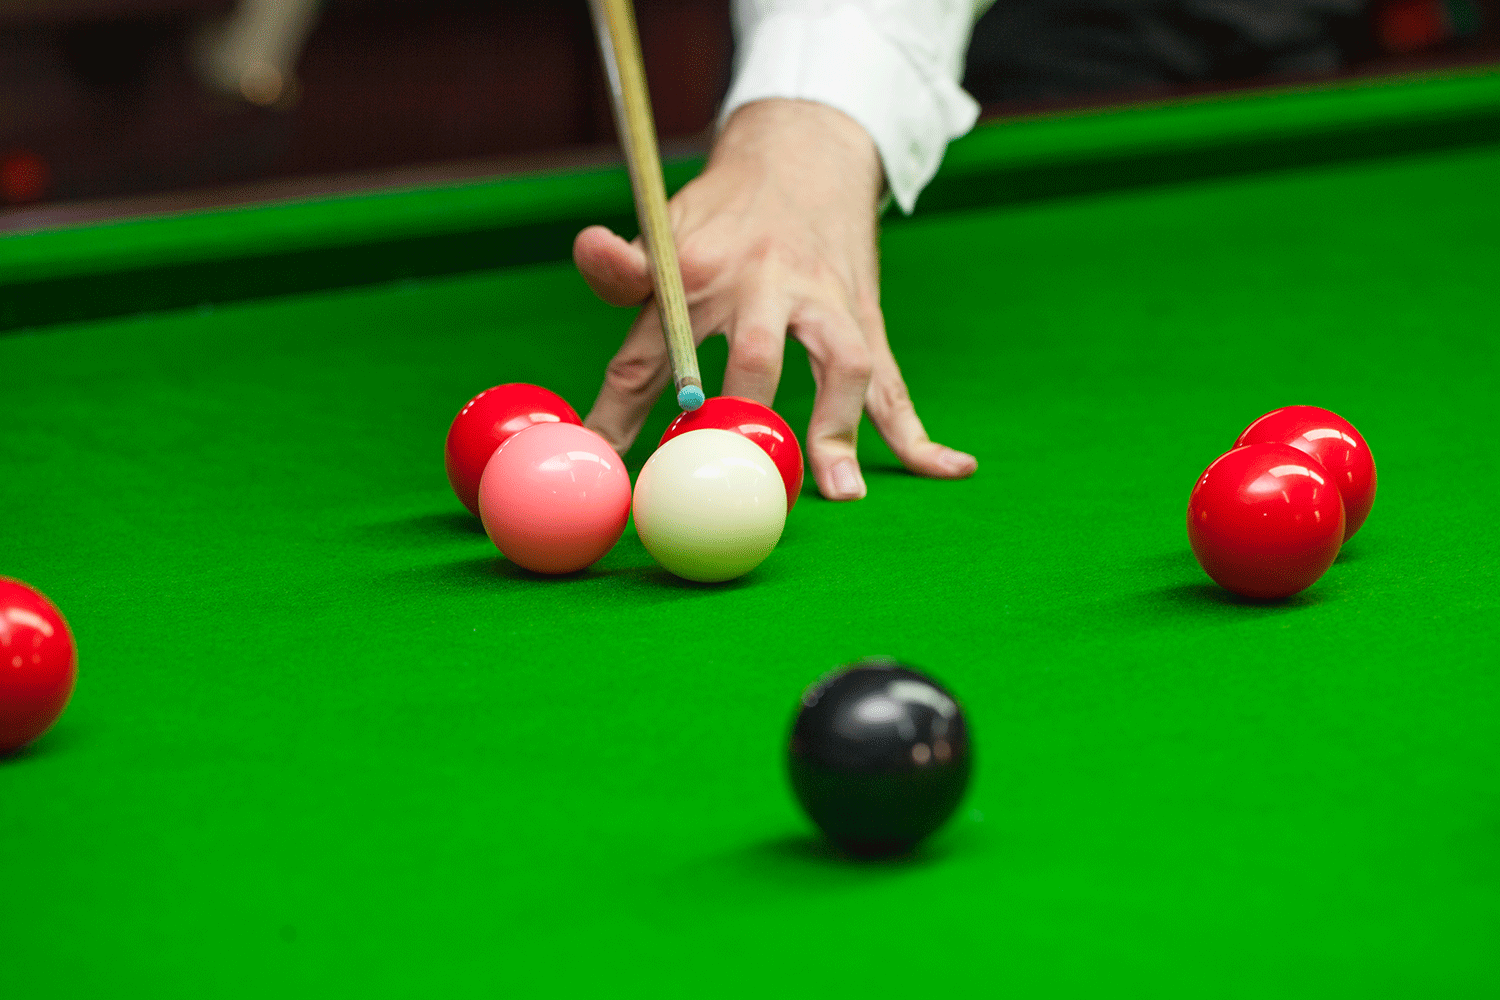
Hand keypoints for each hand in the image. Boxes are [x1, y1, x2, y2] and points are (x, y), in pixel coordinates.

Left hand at [574, 98, 977, 500]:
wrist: (803, 156)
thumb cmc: (721, 218)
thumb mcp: (662, 230)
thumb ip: (622, 264)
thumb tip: (590, 250)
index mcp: (700, 271)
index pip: (649, 356)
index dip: (621, 419)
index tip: (606, 474)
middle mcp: (767, 286)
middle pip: (756, 355)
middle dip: (743, 416)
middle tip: (732, 479)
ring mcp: (825, 305)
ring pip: (841, 364)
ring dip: (839, 427)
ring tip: (840, 491)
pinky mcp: (865, 324)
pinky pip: (894, 383)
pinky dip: (920, 433)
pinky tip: (950, 468)